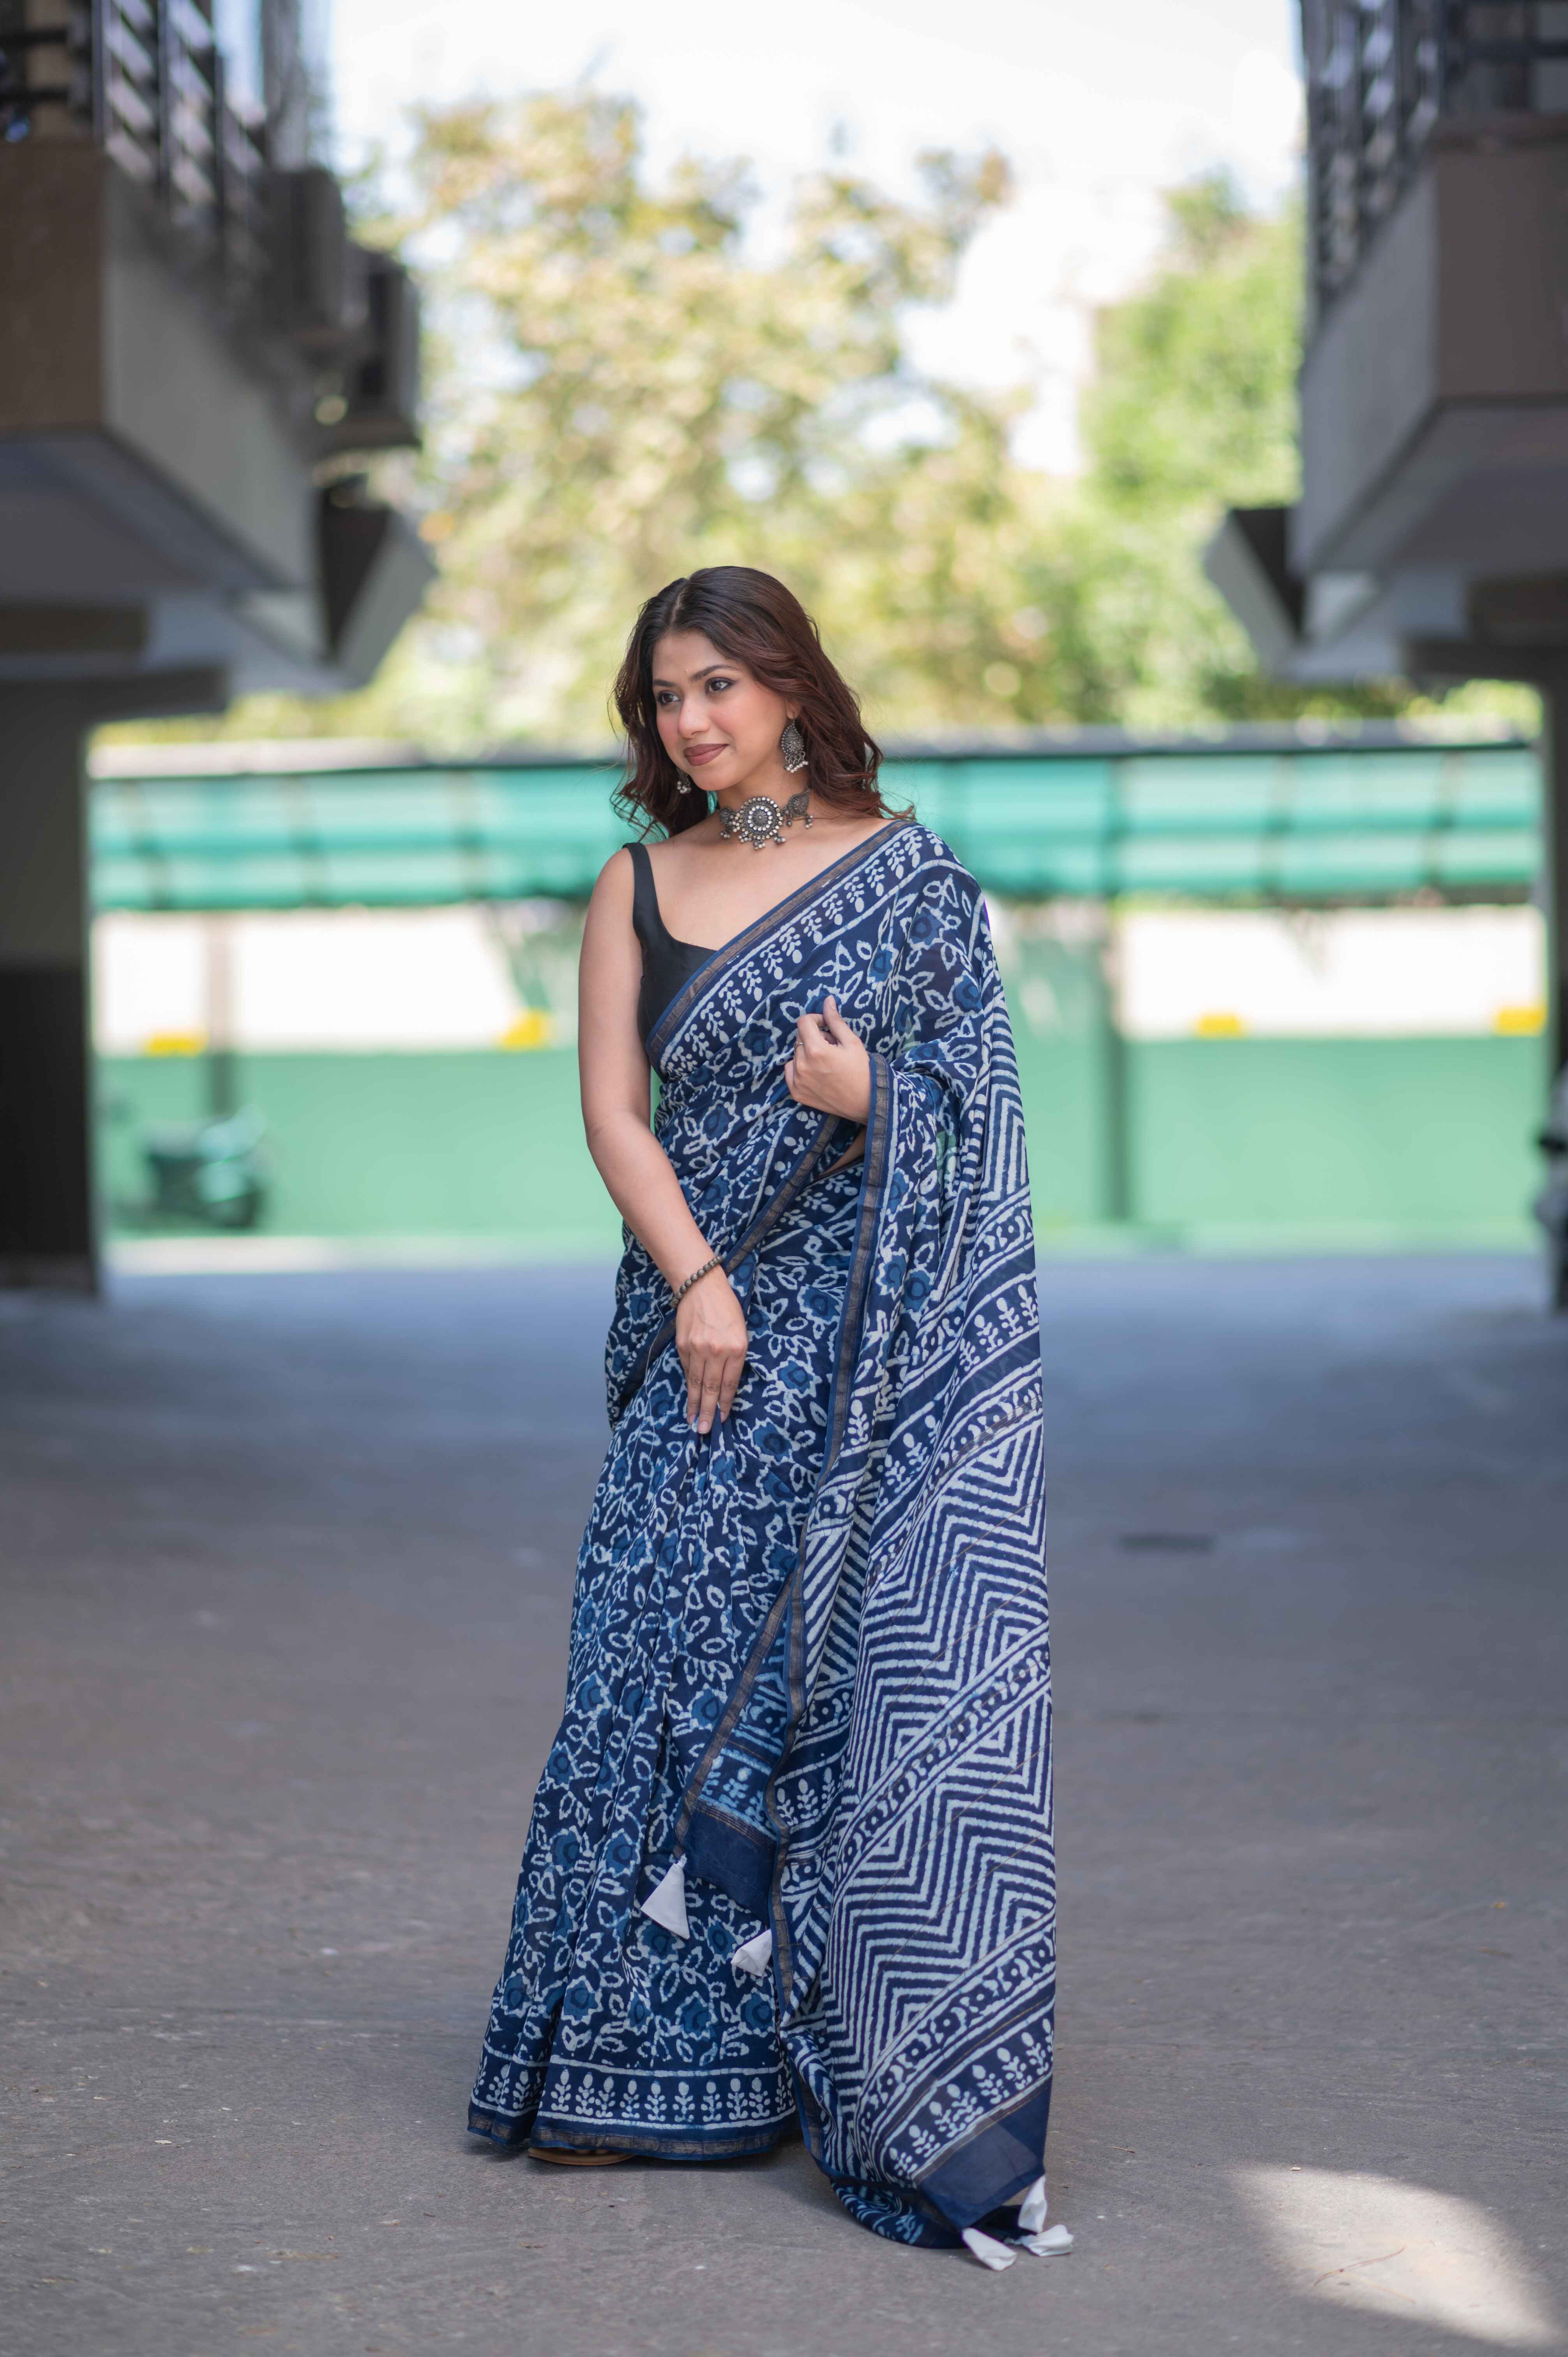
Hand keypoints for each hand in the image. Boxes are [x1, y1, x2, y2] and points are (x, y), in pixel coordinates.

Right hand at [676, 1264, 747, 1432]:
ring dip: (693, 1404)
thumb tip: (725, 1385)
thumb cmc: (727, 1308)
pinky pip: (686, 1369)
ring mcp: (696, 1349)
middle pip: (710, 1388)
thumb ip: (735, 1357)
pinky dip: (687, 1384)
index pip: (729, 1384)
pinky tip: (688, 1396)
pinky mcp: (682, 1345)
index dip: (725, 1404)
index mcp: (736, 1348)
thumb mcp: (741, 1332)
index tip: (721, 1420)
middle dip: (706, 1411)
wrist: (701, 1286)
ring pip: (695, 1383)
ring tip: (692, 1420)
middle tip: (702, 1431)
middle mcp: (716, 1351)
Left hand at [784, 996, 870, 1123]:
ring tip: (825, 1062)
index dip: (816, 1019)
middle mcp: (802, 1065)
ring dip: (807, 1053)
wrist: (865, 1102)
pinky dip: (799, 1068)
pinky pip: (790, 1071)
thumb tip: (827, 1000)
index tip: (827, 1026)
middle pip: (800, 1038)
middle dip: (814, 1037)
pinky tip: (816, 1073)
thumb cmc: (862, 1070)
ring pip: (796, 1054)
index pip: (804, 1022)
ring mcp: (797, 1080)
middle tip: (832, 1047)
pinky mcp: (796, 1092)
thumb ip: (835, 1021)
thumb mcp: (852, 1042)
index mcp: (816, 1050)